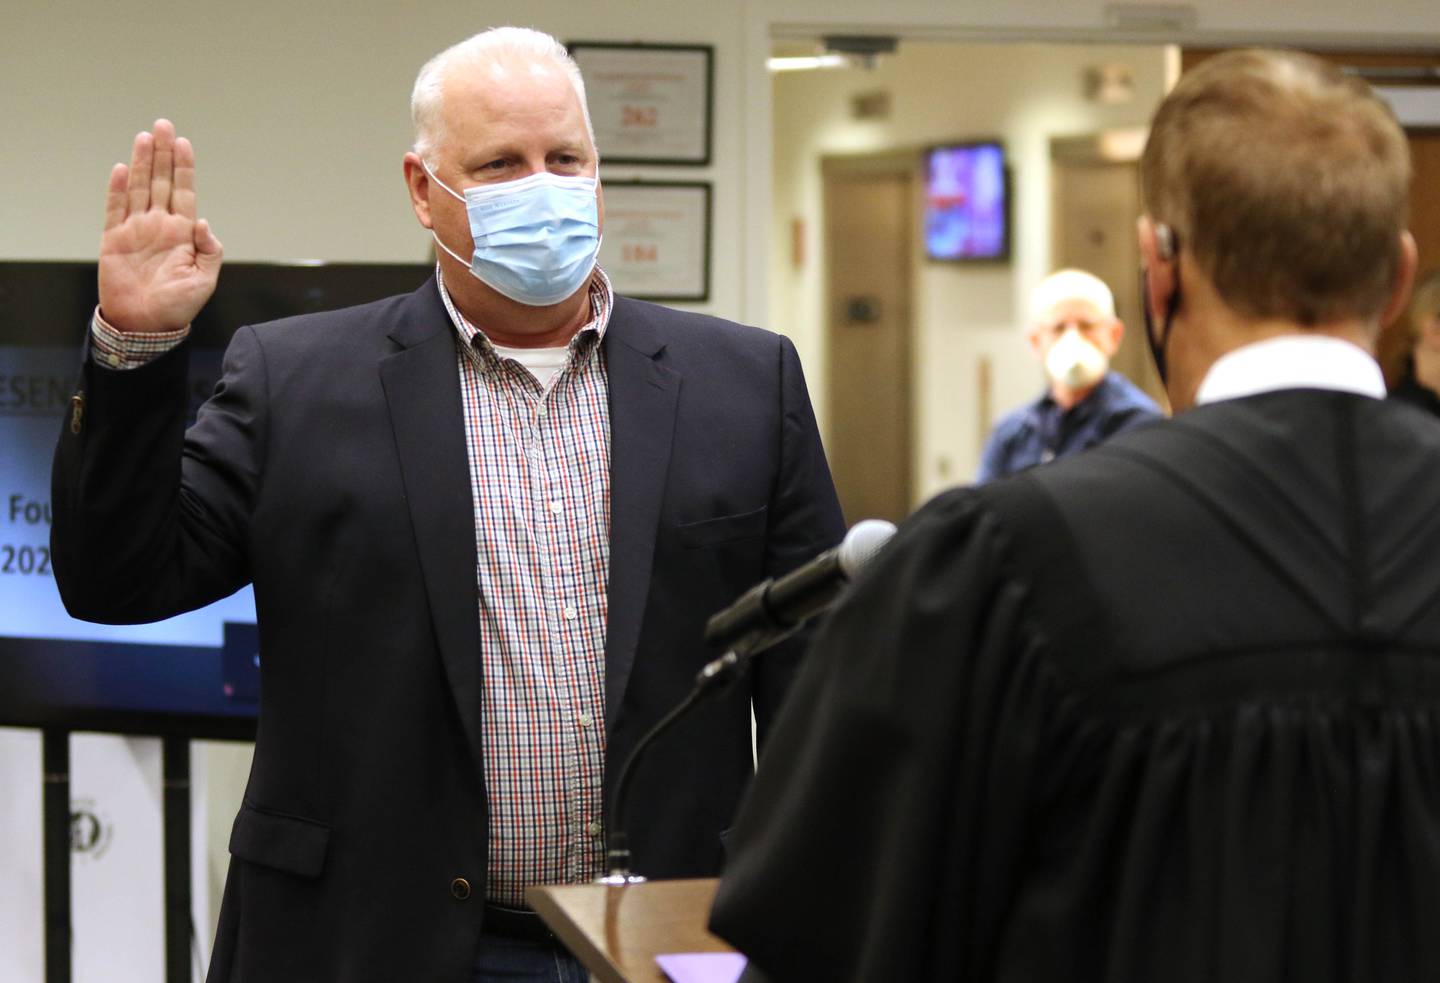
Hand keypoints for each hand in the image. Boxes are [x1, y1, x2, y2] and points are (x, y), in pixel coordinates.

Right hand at [98, 119, 222, 332]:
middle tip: (164, 125)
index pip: (185, 192)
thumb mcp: (204, 280)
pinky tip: (121, 168)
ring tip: (145, 137)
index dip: (184, 168)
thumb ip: (209, 250)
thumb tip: (204, 223)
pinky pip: (115, 209)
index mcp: (183, 233)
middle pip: (161, 181)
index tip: (184, 143)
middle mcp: (160, 225)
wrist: (146, 326)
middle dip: (163, 154)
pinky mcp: (115, 239)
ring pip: (139, 188)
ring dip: (141, 162)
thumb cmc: (178, 307)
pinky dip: (117, 189)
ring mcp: (137, 230)